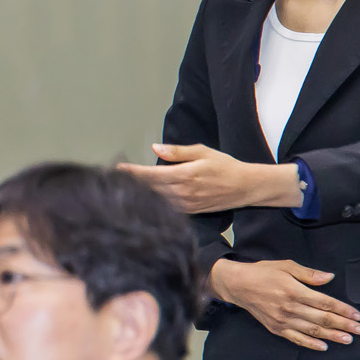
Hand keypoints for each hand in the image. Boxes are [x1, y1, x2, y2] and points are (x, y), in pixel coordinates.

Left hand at [117, 144, 302, 214]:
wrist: (246, 187)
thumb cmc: (225, 166)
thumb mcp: (202, 152)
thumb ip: (177, 152)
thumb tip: (155, 148)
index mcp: (184, 175)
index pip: (151, 175)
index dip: (132, 173)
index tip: (117, 169)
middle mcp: (183, 192)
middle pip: (149, 189)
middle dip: (131, 184)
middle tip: (113, 179)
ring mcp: (186, 205)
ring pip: (156, 200)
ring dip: (140, 195)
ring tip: (123, 189)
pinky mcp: (189, 211)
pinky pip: (166, 208)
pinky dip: (153, 203)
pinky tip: (143, 199)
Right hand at [212, 258, 359, 351]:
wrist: (237, 285)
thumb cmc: (262, 273)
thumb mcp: (286, 266)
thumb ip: (308, 274)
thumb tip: (329, 278)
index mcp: (294, 291)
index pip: (324, 303)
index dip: (343, 310)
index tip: (356, 315)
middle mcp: (289, 308)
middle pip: (322, 318)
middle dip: (343, 325)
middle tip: (359, 330)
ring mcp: (282, 320)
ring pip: (312, 330)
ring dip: (332, 336)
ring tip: (348, 339)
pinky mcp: (275, 328)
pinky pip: (296, 338)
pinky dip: (310, 344)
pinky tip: (324, 346)